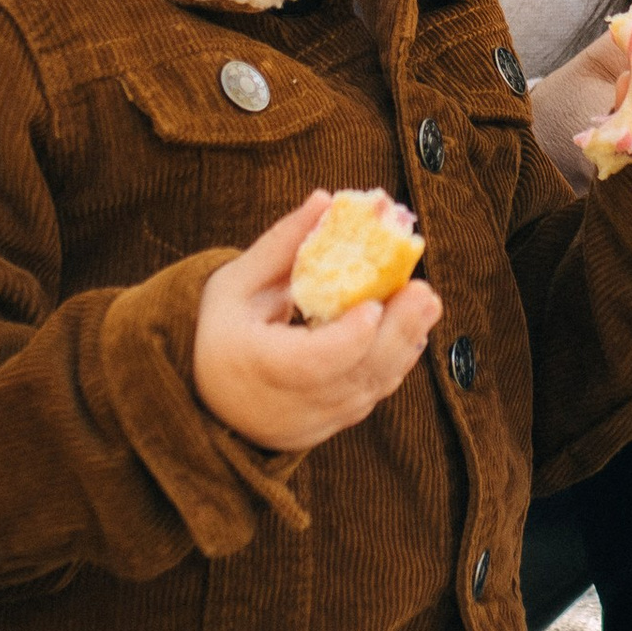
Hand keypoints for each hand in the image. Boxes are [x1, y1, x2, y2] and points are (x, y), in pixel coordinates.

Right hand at [192, 192, 442, 450]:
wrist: (205, 399)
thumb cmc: (218, 331)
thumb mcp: (235, 284)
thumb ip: (282, 245)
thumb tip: (326, 200)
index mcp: (252, 366)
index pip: (309, 363)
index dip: (347, 338)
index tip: (373, 304)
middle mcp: (283, 405)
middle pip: (352, 376)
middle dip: (395, 332)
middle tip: (424, 292)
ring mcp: (308, 424)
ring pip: (367, 390)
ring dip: (402, 346)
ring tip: (426, 304)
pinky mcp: (325, 430)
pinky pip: (366, 398)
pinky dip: (391, 364)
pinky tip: (411, 331)